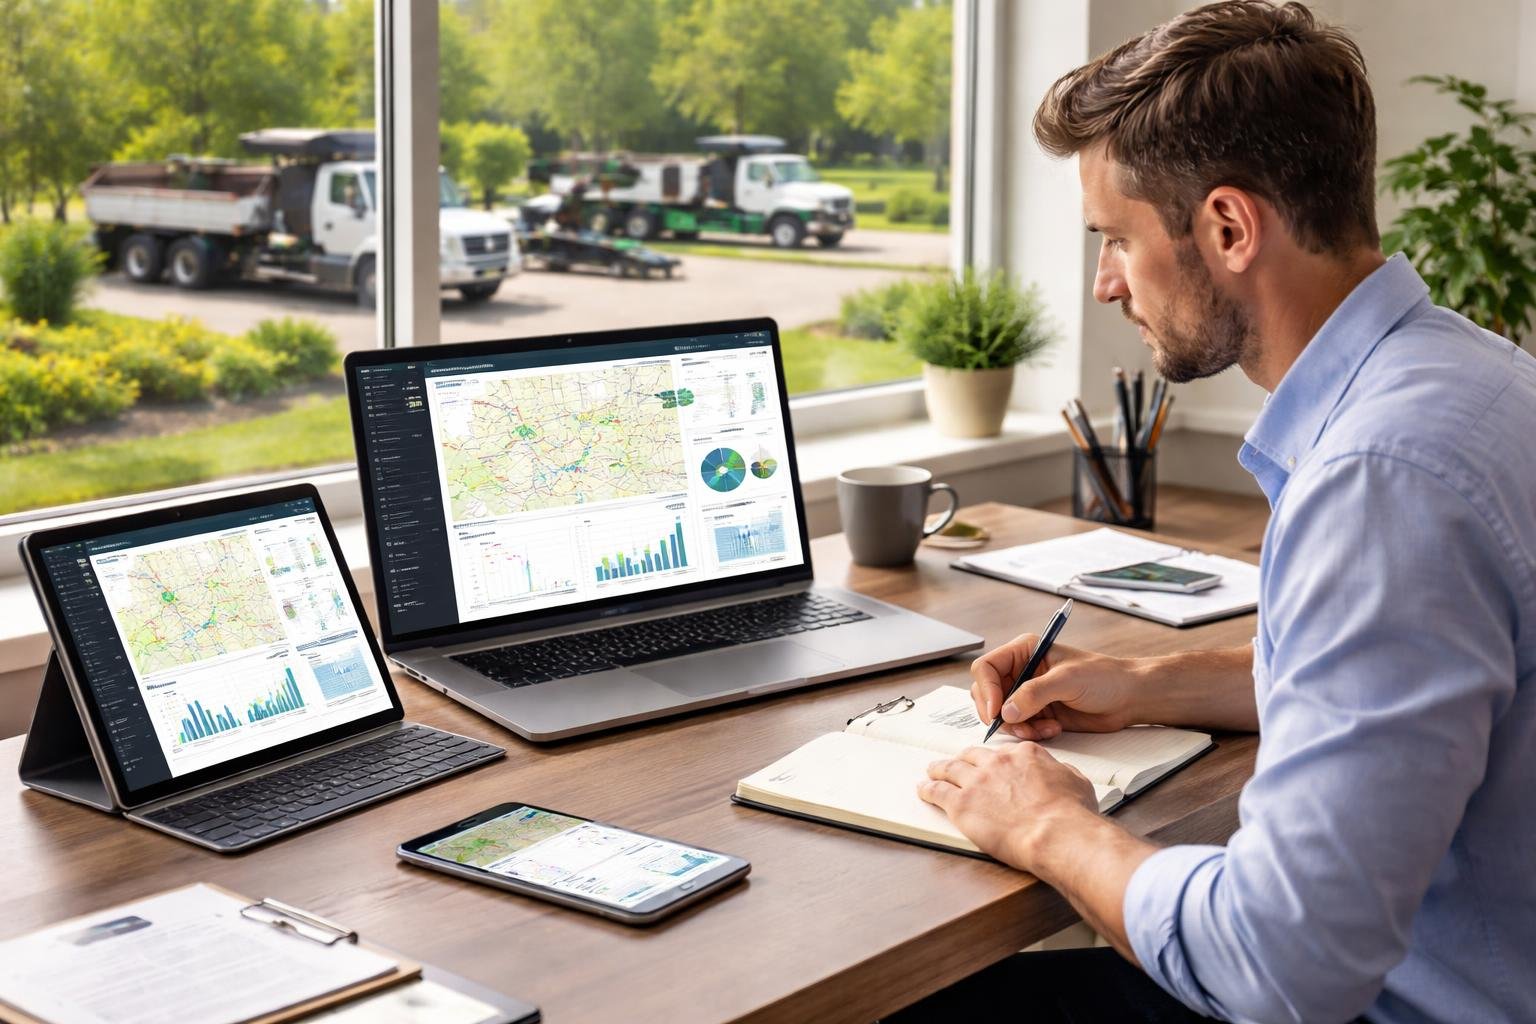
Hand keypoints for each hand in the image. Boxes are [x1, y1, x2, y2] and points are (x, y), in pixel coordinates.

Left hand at [919, 743, 1099, 868]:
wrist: (1056, 833)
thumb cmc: (1070, 814)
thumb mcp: (1076, 782)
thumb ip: (1062, 773)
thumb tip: (1061, 774)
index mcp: (1024, 755)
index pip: (1004, 751)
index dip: (996, 760)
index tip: (993, 765)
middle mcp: (997, 763)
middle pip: (972, 756)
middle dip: (963, 760)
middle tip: (957, 764)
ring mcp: (977, 781)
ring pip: (949, 769)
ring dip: (938, 769)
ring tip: (932, 771)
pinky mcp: (962, 804)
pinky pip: (937, 791)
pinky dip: (928, 789)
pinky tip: (924, 790)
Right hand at [970, 636, 1142, 739]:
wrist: (1128, 698)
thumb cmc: (1104, 678)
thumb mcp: (1067, 680)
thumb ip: (1034, 694)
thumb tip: (1005, 712)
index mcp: (1024, 652)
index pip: (986, 668)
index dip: (987, 690)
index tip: (996, 711)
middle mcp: (1022, 671)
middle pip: (987, 694)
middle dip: (1000, 714)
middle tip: (1018, 726)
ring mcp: (1028, 694)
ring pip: (1001, 715)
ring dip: (1018, 727)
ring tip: (1043, 729)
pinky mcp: (1037, 713)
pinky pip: (1019, 727)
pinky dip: (1031, 733)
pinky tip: (1053, 729)